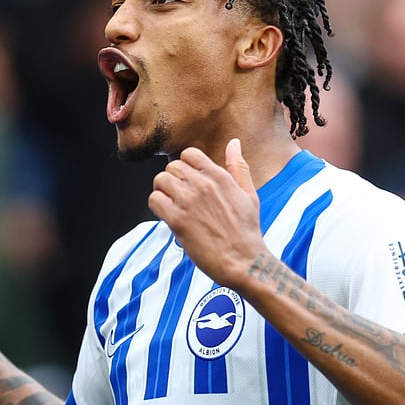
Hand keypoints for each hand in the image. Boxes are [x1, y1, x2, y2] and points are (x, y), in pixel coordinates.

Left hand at [148, 139, 263, 286]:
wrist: (243, 261)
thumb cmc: (247, 231)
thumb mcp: (249, 194)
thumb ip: (238, 166)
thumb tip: (234, 143)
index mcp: (219, 177)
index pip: (189, 154)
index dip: (184, 165)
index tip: (187, 179)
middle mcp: (203, 185)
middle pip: (172, 167)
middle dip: (172, 179)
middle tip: (178, 195)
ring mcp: (189, 202)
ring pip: (160, 180)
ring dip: (162, 191)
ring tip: (171, 204)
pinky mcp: (178, 220)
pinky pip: (155, 200)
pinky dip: (157, 206)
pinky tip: (167, 215)